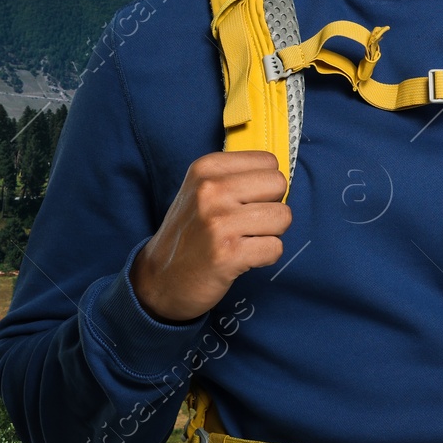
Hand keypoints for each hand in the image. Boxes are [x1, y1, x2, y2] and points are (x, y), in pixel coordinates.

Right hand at [130, 151, 291, 322]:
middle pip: (279, 184)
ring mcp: (219, 222)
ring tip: (243, 241)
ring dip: (270, 233)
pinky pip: (276, 247)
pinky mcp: (228, 253)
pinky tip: (242, 258)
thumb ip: (238, 178)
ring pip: (283, 216)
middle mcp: (210, 190)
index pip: (268, 161)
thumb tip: (283, 177)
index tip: (243, 202)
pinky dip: (265, 257)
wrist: (158, 280)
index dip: (264, 185)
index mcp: (206, 169)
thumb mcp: (201, 191)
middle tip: (246, 223)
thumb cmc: (191, 234)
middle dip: (271, 206)